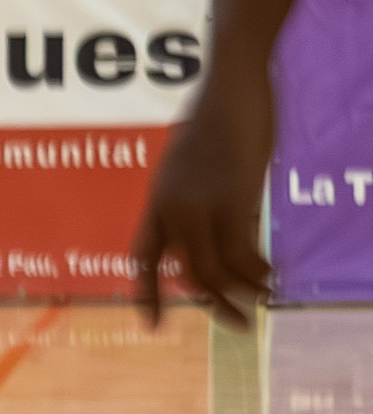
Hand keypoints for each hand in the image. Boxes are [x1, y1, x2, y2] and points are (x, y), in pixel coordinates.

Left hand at [134, 62, 275, 327]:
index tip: (152, 326)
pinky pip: (241, 251)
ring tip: (264, 297)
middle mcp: (172, 206)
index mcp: (157, 199)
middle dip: (213, 305)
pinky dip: (257, 270)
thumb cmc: (217, 119)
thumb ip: (191, 197)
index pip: (141, 256)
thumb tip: (208, 225)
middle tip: (239, 326)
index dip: (144, 293)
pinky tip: (272, 273)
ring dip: (242, 291)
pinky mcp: (233, 197)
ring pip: (215, 268)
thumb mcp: (192, 165)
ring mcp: (201, 203)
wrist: (232, 87)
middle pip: (186, 272)